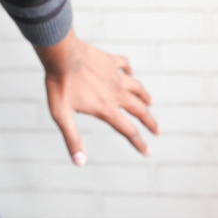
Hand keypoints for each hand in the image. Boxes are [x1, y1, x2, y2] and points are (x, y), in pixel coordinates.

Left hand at [34, 29, 158, 165]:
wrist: (61, 55)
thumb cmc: (60, 85)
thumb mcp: (62, 115)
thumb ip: (72, 139)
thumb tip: (79, 163)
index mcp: (106, 108)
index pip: (127, 130)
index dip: (139, 143)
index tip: (148, 151)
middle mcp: (116, 93)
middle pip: (139, 110)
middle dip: (149, 122)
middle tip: (157, 130)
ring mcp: (114, 75)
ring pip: (137, 87)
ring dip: (145, 97)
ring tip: (151, 103)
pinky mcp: (109, 61)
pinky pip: (125, 65)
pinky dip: (130, 70)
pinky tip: (130, 73)